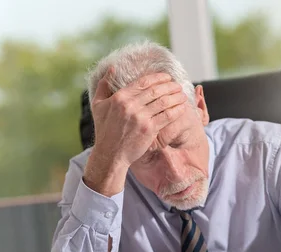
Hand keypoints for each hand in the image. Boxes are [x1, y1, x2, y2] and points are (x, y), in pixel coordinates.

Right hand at [83, 68, 188, 195]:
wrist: (110, 154)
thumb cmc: (104, 130)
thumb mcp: (98, 105)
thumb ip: (103, 85)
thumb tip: (113, 68)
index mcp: (120, 97)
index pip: (143, 82)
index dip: (158, 78)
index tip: (167, 77)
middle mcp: (130, 105)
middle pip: (156, 90)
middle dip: (170, 86)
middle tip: (178, 86)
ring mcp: (141, 117)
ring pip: (164, 102)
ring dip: (176, 97)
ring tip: (183, 95)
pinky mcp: (149, 129)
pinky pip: (167, 116)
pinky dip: (176, 111)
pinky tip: (182, 108)